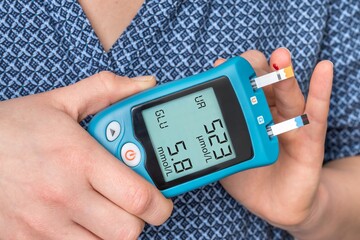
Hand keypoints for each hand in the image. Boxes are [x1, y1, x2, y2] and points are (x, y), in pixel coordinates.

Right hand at [0, 72, 172, 238]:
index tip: (161, 201)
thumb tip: (146, 85)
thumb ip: (108, 90)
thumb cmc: (14, 127)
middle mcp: (64, 196)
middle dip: (137, 218)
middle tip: (131, 204)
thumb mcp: (61, 102)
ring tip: (103, 210)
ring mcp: (43, 225)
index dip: (160, 204)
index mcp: (80, 159)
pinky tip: (78, 221)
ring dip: (110, 231)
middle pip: (127, 231)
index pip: (139, 197)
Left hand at [217, 48, 332, 228]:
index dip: (235, 73)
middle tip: (249, 67)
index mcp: (250, 114)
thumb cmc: (249, 177)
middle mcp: (271, 114)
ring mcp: (290, 125)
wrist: (273, 205)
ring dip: (284, 75)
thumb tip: (192, 113)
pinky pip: (315, 115)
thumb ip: (214, 135)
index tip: (219, 66)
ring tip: (280, 57)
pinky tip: (323, 70)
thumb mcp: (225, 154)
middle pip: (266, 85)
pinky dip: (320, 91)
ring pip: (288, 96)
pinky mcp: (308, 141)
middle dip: (257, 72)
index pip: (244, 86)